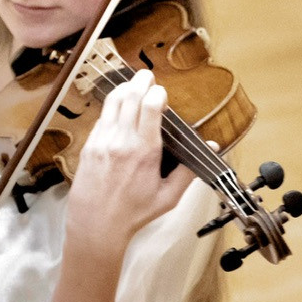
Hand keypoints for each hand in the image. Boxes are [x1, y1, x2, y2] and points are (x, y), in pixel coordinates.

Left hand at [66, 69, 194, 248]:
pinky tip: (118, 109)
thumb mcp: (169, 197)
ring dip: (124, 89)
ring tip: (133, 85)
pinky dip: (111, 108)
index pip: (150, 106)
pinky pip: (101, 117)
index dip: (158, 93)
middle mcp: (121, 141)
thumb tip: (212, 148)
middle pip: (130, 96)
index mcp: (144, 151)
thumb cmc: (133, 214)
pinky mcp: (89, 145)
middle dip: (140, 81)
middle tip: (147, 77)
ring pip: (112, 101)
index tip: (162, 94)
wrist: (95, 224)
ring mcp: (102, 141)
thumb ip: (189, 170)